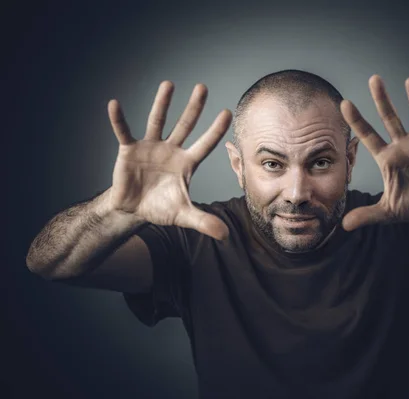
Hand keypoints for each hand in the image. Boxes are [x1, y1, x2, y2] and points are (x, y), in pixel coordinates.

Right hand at [107, 81, 230, 239]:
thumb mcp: (183, 215)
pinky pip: (124, 132)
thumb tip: (225, 235)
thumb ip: (203, 222)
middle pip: (185, 125)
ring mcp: (151, 147)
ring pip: (158, 121)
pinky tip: (114, 104)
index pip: (205, 144)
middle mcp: (171, 150)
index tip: (227, 113)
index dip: (215, 130)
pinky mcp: (129, 150)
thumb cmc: (161, 208)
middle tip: (202, 87)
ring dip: (162, 104)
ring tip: (168, 84)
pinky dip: (118, 120)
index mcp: (187, 163)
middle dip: (194, 107)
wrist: (134, 210)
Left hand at [340, 75, 408, 230]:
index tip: (344, 103)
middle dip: (382, 100)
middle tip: (374, 79)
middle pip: (390, 119)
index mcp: (387, 159)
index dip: (357, 121)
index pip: (368, 136)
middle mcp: (402, 146)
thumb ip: (366, 215)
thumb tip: (344, 226)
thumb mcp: (387, 212)